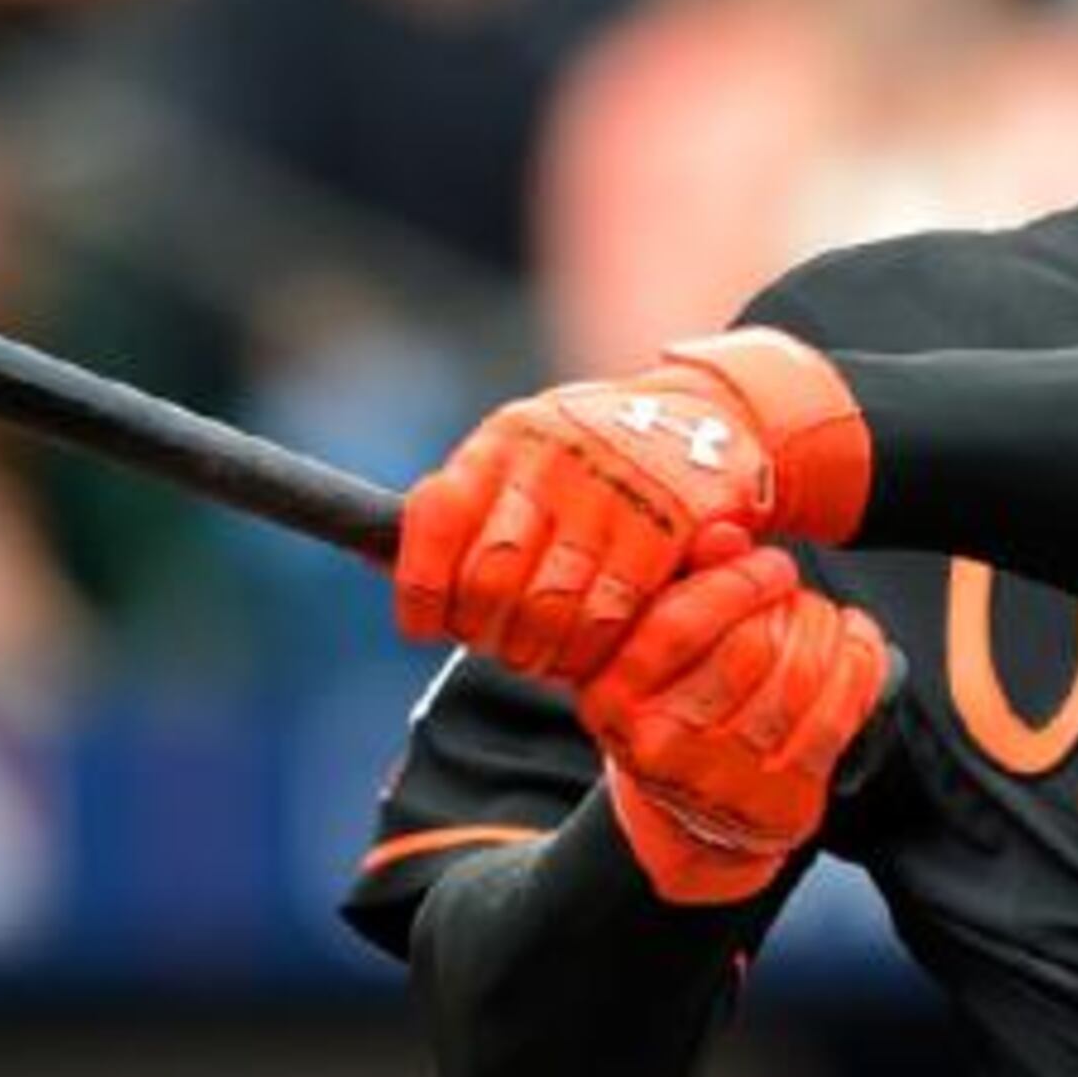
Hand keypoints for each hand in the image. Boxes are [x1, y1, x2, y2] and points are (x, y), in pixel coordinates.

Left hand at [392, 330, 870, 683]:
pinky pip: (611, 619)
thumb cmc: (588, 460)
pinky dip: (592, 654)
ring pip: (548, 611)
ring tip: (544, 657)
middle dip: (485, 635)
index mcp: (502, 441)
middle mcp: (551, 458)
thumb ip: (464, 510)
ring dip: (538, 654)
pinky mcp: (667, 529)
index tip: (426, 626)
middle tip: (500, 647)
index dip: (419, 591)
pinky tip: (590, 654)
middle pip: (490, 581)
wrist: (705, 419)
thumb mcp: (520, 459)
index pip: (435, 521)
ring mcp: (611, 492)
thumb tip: (371, 558)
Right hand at [577, 526, 890, 904]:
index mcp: (612, 694)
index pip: (679, 624)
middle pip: (750, 648)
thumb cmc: (671, 706)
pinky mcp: (773, 801)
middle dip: (790, 606)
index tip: (772, 565)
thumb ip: (683, 581)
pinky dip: (859, 669)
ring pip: (797, 681)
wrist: (687, 821)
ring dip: (826, 633)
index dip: (738, 584)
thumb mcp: (654, 644)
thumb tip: (726, 535)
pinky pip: (833, 719)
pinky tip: (860, 644)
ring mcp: (718, 780)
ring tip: (825, 617)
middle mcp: (657, 743)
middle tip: (797, 594)